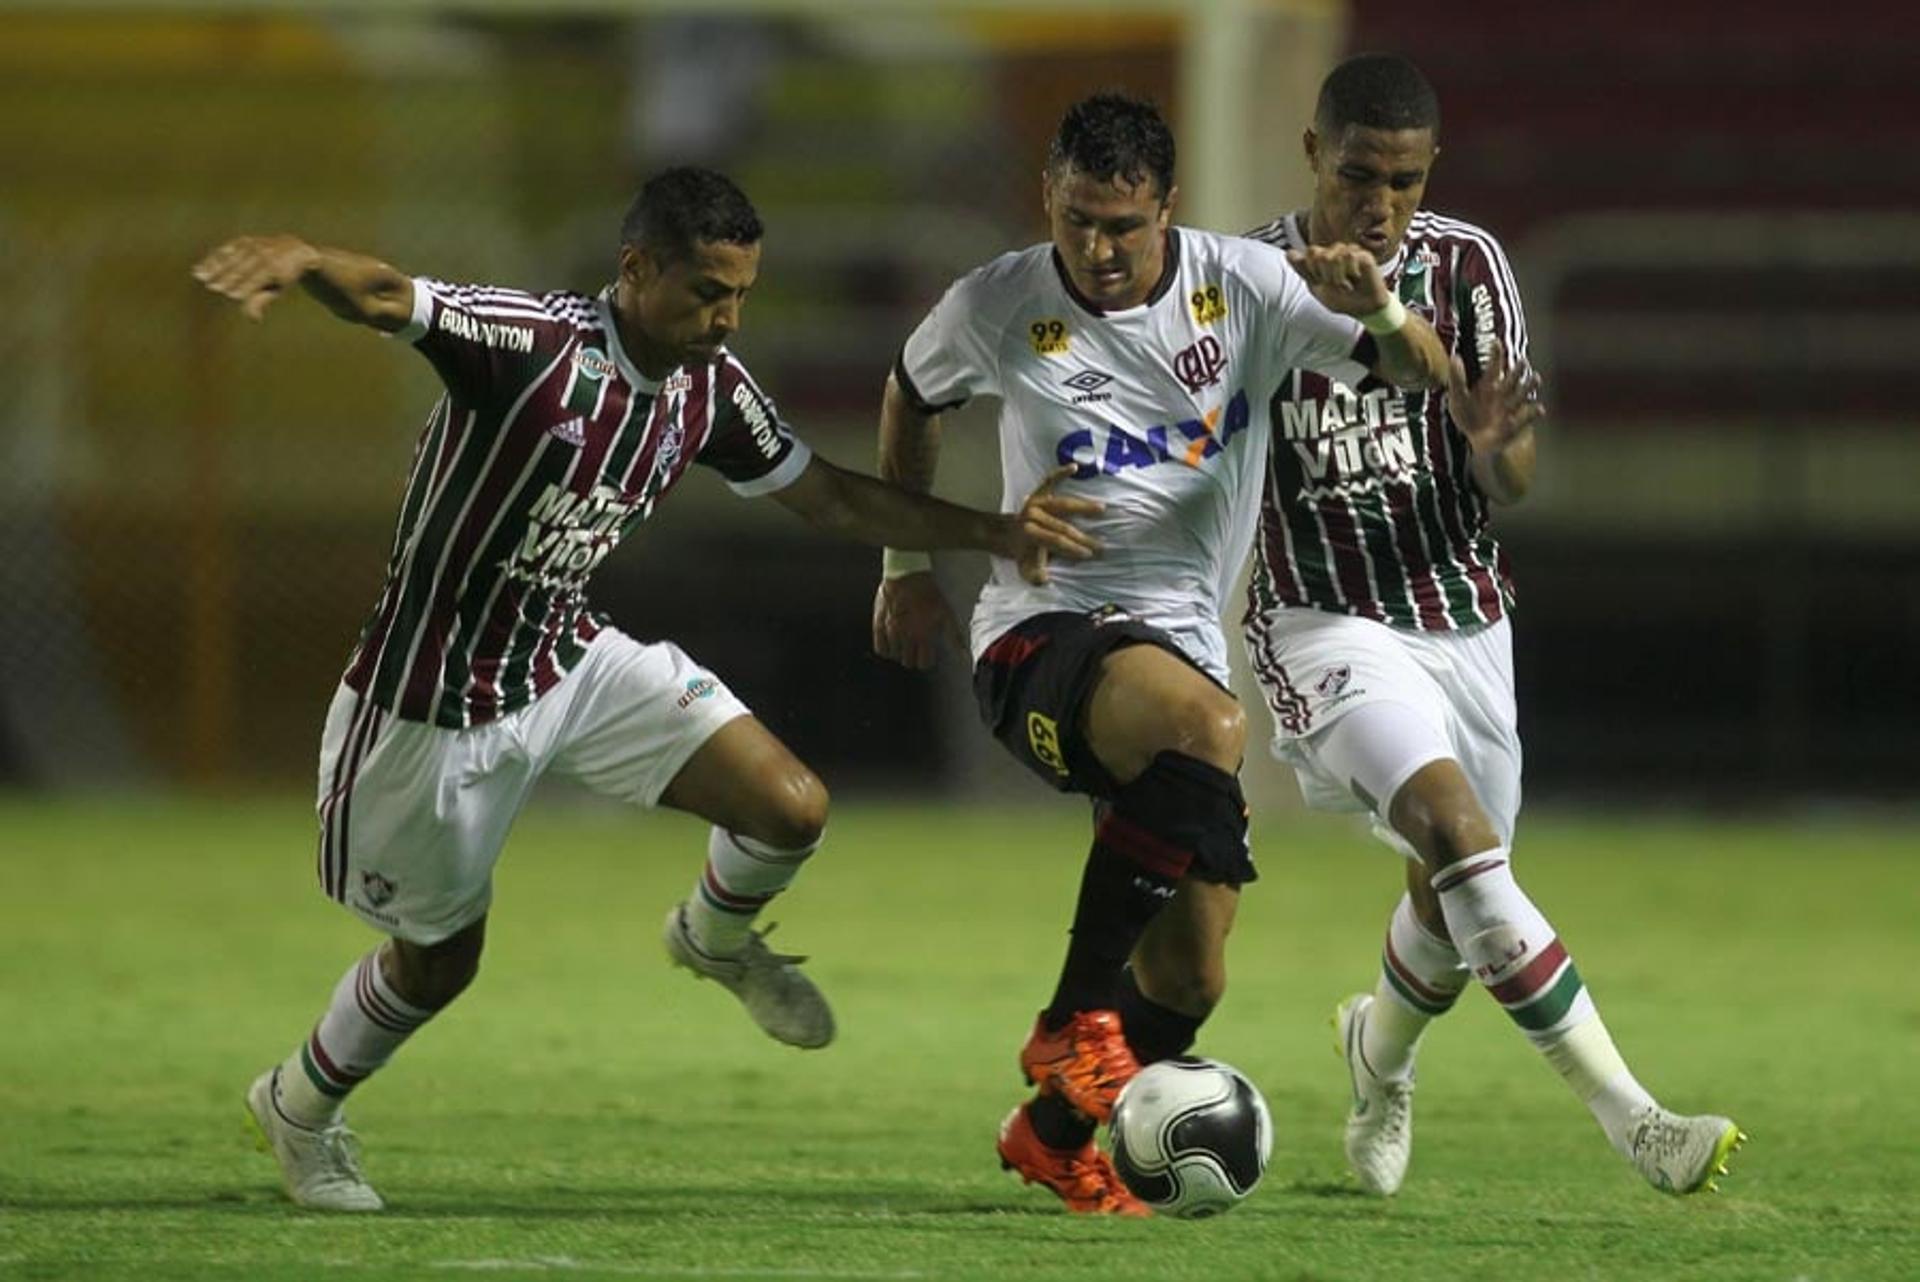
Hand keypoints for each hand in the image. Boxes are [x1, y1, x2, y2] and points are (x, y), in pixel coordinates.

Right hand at [192, 234, 320, 320]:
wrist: (291, 249)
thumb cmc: (281, 277)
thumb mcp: (277, 290)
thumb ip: (262, 301)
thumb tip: (254, 319)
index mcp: (274, 268)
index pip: (256, 279)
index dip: (243, 287)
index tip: (230, 295)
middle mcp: (263, 254)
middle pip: (241, 268)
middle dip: (226, 277)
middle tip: (211, 287)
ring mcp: (252, 245)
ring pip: (230, 258)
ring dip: (214, 266)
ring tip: (199, 276)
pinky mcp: (242, 241)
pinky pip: (225, 250)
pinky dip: (212, 259)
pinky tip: (199, 267)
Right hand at [872, 572, 963, 670]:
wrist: (906, 575)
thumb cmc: (928, 593)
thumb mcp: (946, 613)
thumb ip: (954, 636)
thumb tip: (964, 653)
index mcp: (924, 635)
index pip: (924, 663)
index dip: (926, 661)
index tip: (927, 655)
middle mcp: (907, 636)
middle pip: (908, 662)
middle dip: (913, 658)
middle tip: (915, 649)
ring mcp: (891, 632)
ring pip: (895, 656)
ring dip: (900, 652)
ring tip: (904, 644)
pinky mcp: (879, 625)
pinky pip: (880, 648)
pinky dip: (886, 649)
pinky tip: (891, 643)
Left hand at [1001, 465, 1103, 585]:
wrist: (1008, 535)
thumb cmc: (1024, 553)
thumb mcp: (1026, 569)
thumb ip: (1034, 575)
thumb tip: (1044, 579)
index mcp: (1029, 533)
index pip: (1055, 540)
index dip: (1073, 548)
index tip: (1089, 554)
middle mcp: (1032, 515)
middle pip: (1062, 525)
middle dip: (1083, 537)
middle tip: (1101, 544)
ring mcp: (1035, 502)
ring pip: (1062, 503)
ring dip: (1083, 506)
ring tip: (1101, 510)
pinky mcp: (1039, 492)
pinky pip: (1050, 480)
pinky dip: (1061, 473)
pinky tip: (1075, 467)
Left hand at [1286, 243, 1391, 316]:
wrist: (1363, 310)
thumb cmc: (1341, 300)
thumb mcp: (1317, 288)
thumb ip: (1303, 270)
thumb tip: (1288, 252)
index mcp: (1321, 259)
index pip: (1310, 253)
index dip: (1313, 270)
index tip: (1321, 282)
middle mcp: (1334, 252)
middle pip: (1317, 253)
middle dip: (1324, 275)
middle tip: (1336, 285)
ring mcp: (1349, 251)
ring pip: (1332, 256)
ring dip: (1337, 277)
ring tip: (1346, 285)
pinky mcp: (1363, 255)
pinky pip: (1349, 255)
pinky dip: (1350, 272)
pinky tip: (1355, 278)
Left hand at [1447, 340, 1542, 458]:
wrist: (1475, 442)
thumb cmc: (1468, 417)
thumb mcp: (1458, 398)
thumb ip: (1457, 379)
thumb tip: (1455, 357)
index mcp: (1489, 385)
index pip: (1494, 367)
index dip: (1496, 355)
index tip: (1496, 342)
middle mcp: (1502, 394)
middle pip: (1511, 380)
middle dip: (1517, 371)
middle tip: (1523, 361)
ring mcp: (1510, 409)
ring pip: (1521, 395)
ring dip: (1529, 387)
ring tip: (1536, 378)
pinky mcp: (1514, 424)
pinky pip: (1526, 418)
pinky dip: (1533, 414)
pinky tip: (1540, 408)